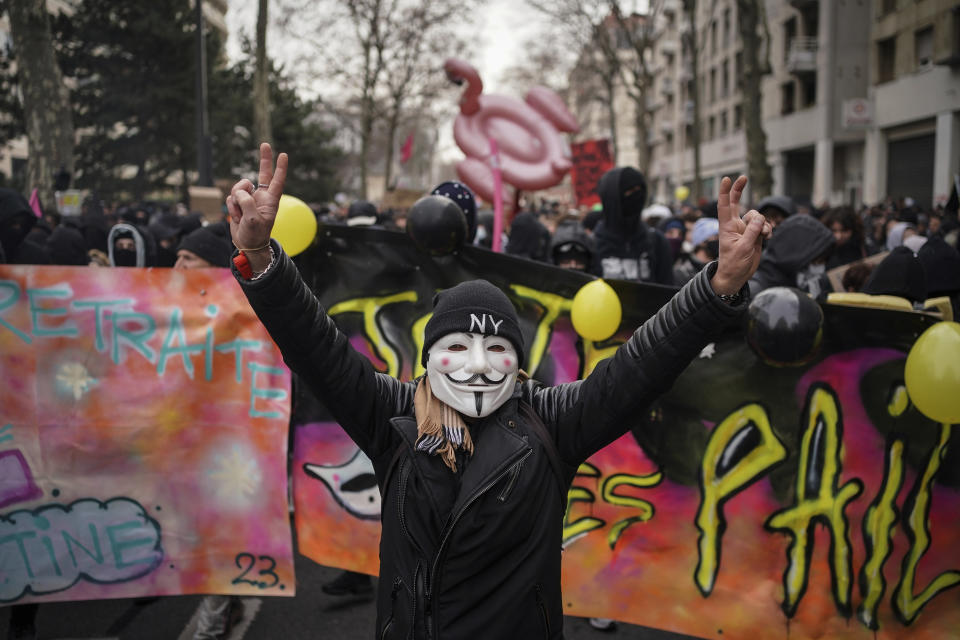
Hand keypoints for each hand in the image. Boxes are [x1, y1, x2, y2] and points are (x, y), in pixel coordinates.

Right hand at [226, 143, 287, 253]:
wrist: (247, 244)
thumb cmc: (255, 234)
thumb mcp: (253, 220)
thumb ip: (247, 202)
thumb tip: (240, 191)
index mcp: (271, 200)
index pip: (277, 181)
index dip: (280, 168)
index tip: (283, 155)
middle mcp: (261, 197)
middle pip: (263, 173)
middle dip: (264, 159)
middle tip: (266, 144)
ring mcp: (249, 199)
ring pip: (239, 188)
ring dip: (236, 201)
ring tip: (241, 215)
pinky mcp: (238, 203)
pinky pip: (230, 198)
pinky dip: (231, 208)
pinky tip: (237, 218)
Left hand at [711, 175, 771, 295]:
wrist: (737, 276)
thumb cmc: (734, 263)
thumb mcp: (743, 248)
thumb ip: (752, 232)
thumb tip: (760, 218)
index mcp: (727, 227)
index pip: (724, 206)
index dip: (725, 192)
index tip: (726, 179)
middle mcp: (735, 225)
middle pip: (736, 203)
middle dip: (739, 190)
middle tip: (743, 177)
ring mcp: (746, 229)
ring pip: (757, 216)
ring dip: (763, 223)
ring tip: (764, 235)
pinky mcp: (755, 235)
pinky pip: (764, 226)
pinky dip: (767, 230)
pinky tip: (767, 238)